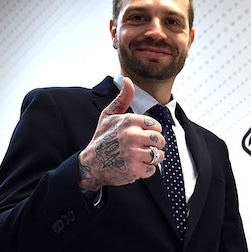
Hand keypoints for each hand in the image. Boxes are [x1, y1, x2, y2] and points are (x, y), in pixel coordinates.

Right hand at [78, 77, 164, 192]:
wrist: (90, 165)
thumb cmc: (102, 139)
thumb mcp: (108, 116)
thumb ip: (122, 99)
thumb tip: (128, 80)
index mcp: (130, 120)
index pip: (156, 127)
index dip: (149, 134)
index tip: (138, 138)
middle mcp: (132, 134)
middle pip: (160, 141)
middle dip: (152, 147)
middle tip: (137, 150)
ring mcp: (133, 152)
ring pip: (158, 155)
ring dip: (149, 160)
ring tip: (135, 158)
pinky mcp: (134, 168)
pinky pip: (152, 169)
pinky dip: (144, 171)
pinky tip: (132, 168)